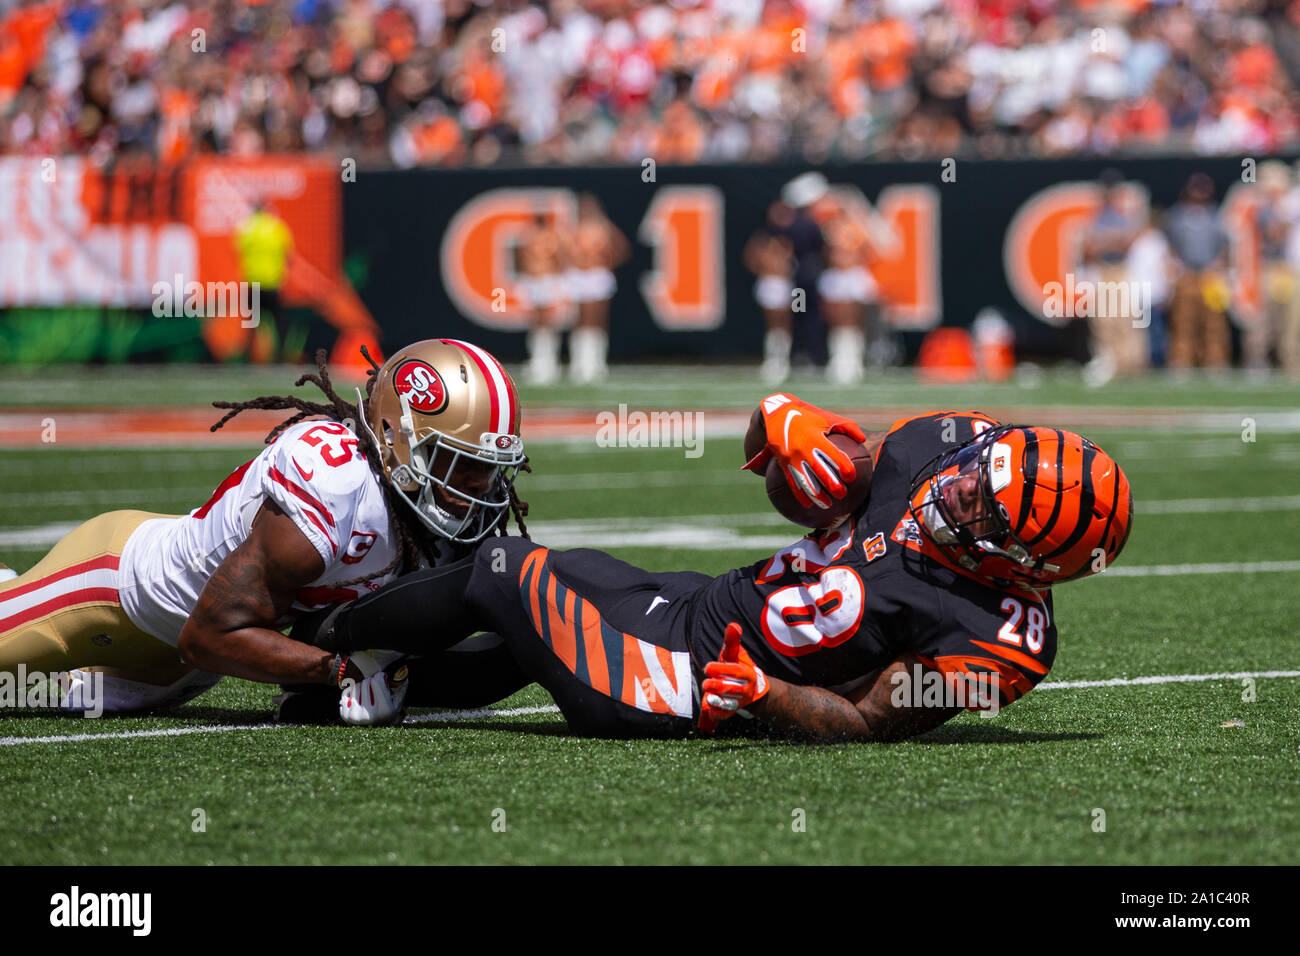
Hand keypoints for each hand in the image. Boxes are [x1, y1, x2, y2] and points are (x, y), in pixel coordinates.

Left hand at [339, 663, 408, 725]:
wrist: (377, 730)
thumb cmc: (390, 710)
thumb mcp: (399, 699)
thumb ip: (402, 684)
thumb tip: (403, 667)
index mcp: (385, 710)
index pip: (377, 681)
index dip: (381, 677)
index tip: (383, 680)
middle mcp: (369, 715)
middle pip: (366, 682)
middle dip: (371, 682)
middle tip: (375, 689)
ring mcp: (356, 716)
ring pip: (356, 686)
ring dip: (362, 687)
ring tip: (368, 695)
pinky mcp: (346, 716)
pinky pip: (346, 692)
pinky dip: (352, 692)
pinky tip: (359, 698)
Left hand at [698, 623, 768, 732]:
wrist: (752, 690)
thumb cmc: (738, 667)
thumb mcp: (736, 655)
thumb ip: (732, 642)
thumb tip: (733, 625)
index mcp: (748, 674)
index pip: (736, 672)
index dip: (722, 669)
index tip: (708, 667)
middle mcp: (746, 689)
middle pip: (734, 690)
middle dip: (719, 687)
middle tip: (706, 683)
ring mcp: (741, 702)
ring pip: (730, 704)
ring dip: (718, 702)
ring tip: (707, 698)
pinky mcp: (733, 711)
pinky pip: (726, 715)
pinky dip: (718, 714)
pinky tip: (709, 711)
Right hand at [742, 393, 865, 509]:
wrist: (777, 415)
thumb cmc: (808, 416)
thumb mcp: (827, 417)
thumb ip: (848, 427)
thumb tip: (863, 440)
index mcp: (816, 438)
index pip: (833, 456)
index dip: (844, 467)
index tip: (851, 478)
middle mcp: (803, 449)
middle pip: (820, 471)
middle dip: (832, 485)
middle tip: (842, 494)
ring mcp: (792, 458)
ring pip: (805, 481)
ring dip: (816, 495)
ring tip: (827, 505)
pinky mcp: (783, 464)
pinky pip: (792, 482)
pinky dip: (800, 495)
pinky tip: (807, 505)